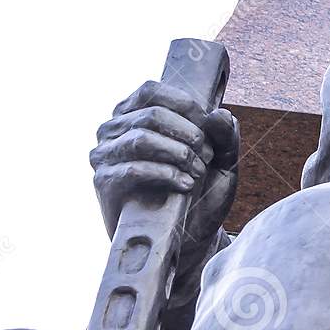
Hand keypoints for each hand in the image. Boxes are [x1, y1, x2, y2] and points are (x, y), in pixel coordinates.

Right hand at [89, 80, 238, 275]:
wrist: (189, 238)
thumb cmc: (202, 192)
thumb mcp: (223, 160)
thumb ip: (225, 135)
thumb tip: (219, 114)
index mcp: (135, 113)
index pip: (152, 90)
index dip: (184, 104)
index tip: (207, 126)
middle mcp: (114, 130)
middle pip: (151, 114)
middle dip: (187, 134)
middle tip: (205, 156)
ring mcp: (105, 156)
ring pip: (141, 138)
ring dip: (179, 154)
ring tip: (197, 172)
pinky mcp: (104, 183)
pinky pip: (132, 169)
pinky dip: (166, 174)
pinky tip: (185, 185)